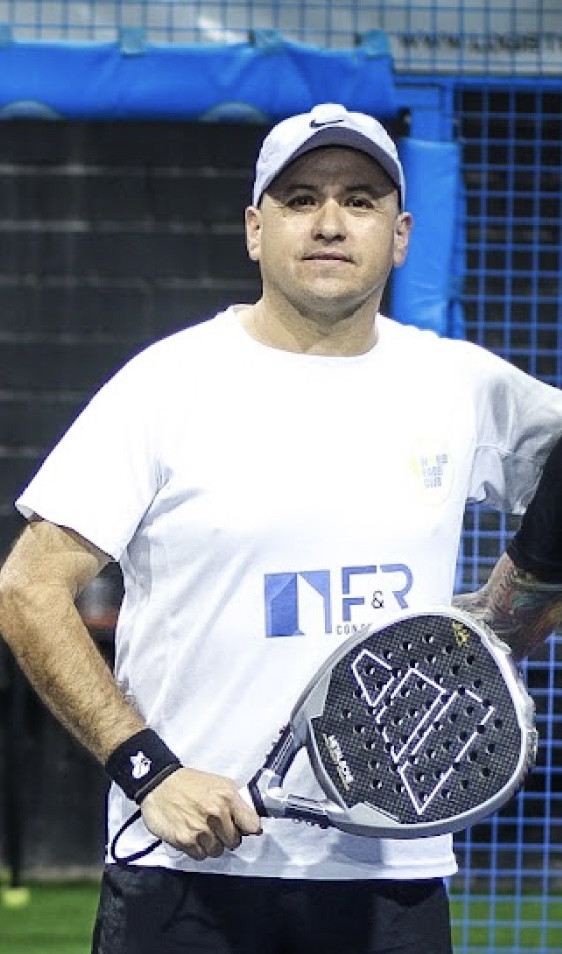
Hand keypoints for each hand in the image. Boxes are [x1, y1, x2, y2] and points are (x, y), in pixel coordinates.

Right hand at [140, 766, 261, 860]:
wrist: (159, 783)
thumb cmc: (190, 783)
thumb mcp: (220, 784)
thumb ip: (237, 802)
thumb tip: (251, 822)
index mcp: (227, 797)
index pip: (252, 825)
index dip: (248, 829)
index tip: (243, 829)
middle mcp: (216, 813)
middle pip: (234, 842)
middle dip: (226, 837)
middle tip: (215, 827)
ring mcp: (200, 829)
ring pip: (217, 851)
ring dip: (210, 844)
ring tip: (201, 829)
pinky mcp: (185, 840)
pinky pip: (200, 856)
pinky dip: (196, 849)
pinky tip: (191, 834)